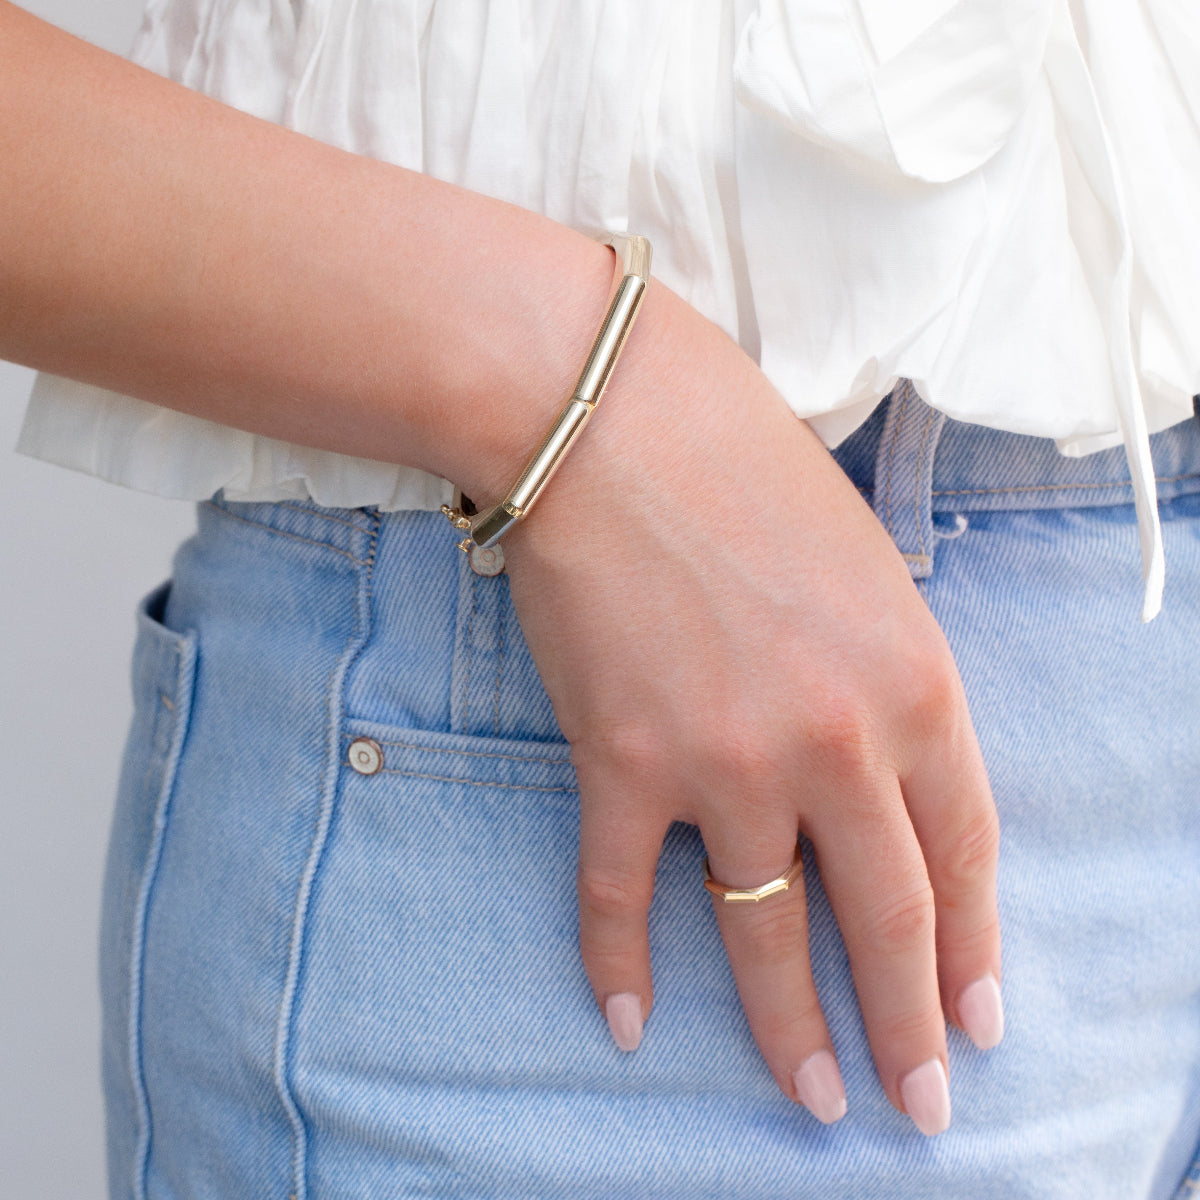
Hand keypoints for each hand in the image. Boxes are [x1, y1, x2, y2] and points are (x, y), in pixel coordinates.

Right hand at [501, 281, 1001, 1134]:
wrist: (610, 419)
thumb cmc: (744, 470)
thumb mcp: (868, 573)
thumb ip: (888, 686)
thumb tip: (881, 782)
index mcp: (914, 685)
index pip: (964, 854)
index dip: (974, 951)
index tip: (976, 1023)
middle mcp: (833, 741)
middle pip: (886, 918)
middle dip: (906, 1028)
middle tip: (917, 1108)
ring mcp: (724, 761)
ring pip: (764, 930)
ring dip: (789, 1027)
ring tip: (809, 1098)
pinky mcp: (620, 761)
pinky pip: (621, 894)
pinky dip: (618, 964)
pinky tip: (625, 1022)